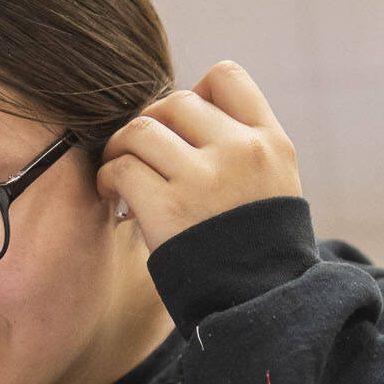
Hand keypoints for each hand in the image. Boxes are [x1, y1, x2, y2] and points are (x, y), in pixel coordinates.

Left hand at [96, 61, 300, 251]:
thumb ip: (241, 146)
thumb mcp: (274, 186)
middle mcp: (241, 150)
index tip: (185, 129)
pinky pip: (122, 167)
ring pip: (141, 129)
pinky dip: (109, 179)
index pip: (225, 77)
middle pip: (175, 102)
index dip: (195, 93)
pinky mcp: (170, 207)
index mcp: (270, 141)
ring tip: (124, 177)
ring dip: (122, 149)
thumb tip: (178, 115)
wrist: (261, 306)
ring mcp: (205, 176)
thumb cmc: (258, 250)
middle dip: (151, 127)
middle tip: (144, 158)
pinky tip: (116, 199)